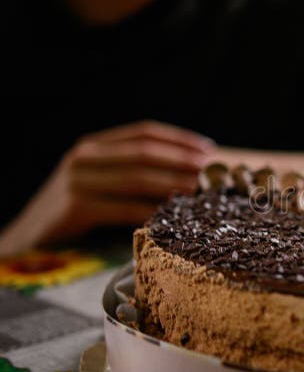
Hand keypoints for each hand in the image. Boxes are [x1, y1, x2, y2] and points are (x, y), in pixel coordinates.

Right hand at [0, 121, 213, 254]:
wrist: (29, 239)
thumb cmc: (75, 212)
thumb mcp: (100, 183)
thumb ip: (131, 173)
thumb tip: (187, 176)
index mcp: (94, 146)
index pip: (143, 132)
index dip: (178, 138)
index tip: (208, 148)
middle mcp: (84, 157)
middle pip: (142, 152)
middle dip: (180, 159)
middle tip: (208, 169)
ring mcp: (77, 181)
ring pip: (135, 178)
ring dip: (171, 183)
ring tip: (196, 190)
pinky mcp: (75, 208)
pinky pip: (122, 208)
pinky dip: (149, 211)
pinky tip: (171, 216)